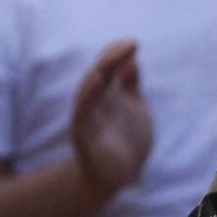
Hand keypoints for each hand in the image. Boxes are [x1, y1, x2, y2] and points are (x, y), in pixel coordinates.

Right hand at [70, 40, 152, 200]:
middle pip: (100, 73)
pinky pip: (82, 111)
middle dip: (112, 57)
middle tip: (130, 44)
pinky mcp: (82, 132)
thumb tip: (132, 60)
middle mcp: (97, 100)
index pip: (111, 67)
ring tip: (109, 60)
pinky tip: (96, 82)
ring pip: (88, 89)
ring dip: (98, 73)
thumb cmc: (127, 138)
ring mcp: (88, 115)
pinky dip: (87, 95)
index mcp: (110, 93)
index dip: (119, 54)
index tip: (133, 42)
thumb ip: (131, 85)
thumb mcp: (134, 106)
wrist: (119, 174)